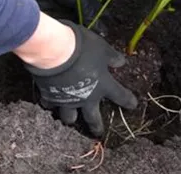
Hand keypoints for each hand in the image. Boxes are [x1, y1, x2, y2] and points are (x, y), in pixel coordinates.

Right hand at [23, 20, 137, 136]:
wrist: (53, 51)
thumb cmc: (82, 48)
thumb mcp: (101, 48)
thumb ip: (111, 57)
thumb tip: (121, 62)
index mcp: (103, 85)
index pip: (120, 96)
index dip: (127, 101)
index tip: (132, 105)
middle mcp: (86, 98)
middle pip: (93, 118)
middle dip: (96, 126)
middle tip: (98, 133)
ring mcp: (67, 101)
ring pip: (69, 117)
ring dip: (71, 118)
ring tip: (71, 119)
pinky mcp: (50, 97)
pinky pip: (49, 105)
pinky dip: (50, 104)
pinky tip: (48, 102)